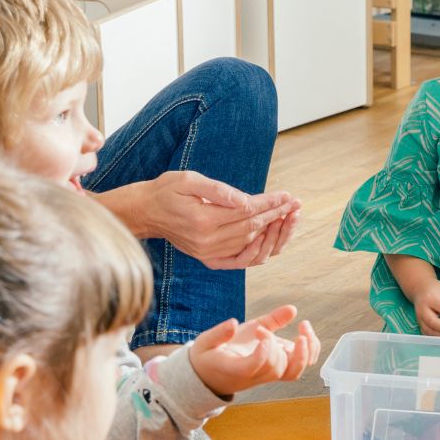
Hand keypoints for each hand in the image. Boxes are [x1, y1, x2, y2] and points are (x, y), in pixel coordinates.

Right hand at [104, 171, 300, 269]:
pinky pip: (240, 259)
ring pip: (249, 244)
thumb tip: (245, 199)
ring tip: (289, 218)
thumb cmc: (166, 190)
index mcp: (202, 220)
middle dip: (275, 215)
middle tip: (294, 204)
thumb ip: (218, 190)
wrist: (145, 212)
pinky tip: (270, 237)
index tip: (286, 196)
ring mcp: (207, 253)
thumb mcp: (188, 180)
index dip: (268, 203)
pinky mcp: (207, 259)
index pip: (246, 211)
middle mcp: (206, 241)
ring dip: (271, 231)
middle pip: (251, 228)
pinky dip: (257, 250)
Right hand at [189, 306, 320, 397]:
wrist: (211, 377)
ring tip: (304, 326)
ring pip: (293, 371)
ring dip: (304, 349)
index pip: (252, 367)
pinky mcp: (277, 369)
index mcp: (233, 369)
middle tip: (262, 330)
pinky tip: (305, 332)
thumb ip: (221, 332)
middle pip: (275, 367)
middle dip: (276, 344)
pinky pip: (298, 368)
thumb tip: (234, 322)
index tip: (266, 337)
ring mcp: (268, 374)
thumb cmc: (208, 357)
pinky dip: (308, 351)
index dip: (262, 355)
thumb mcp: (207, 341)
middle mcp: (254, 376)